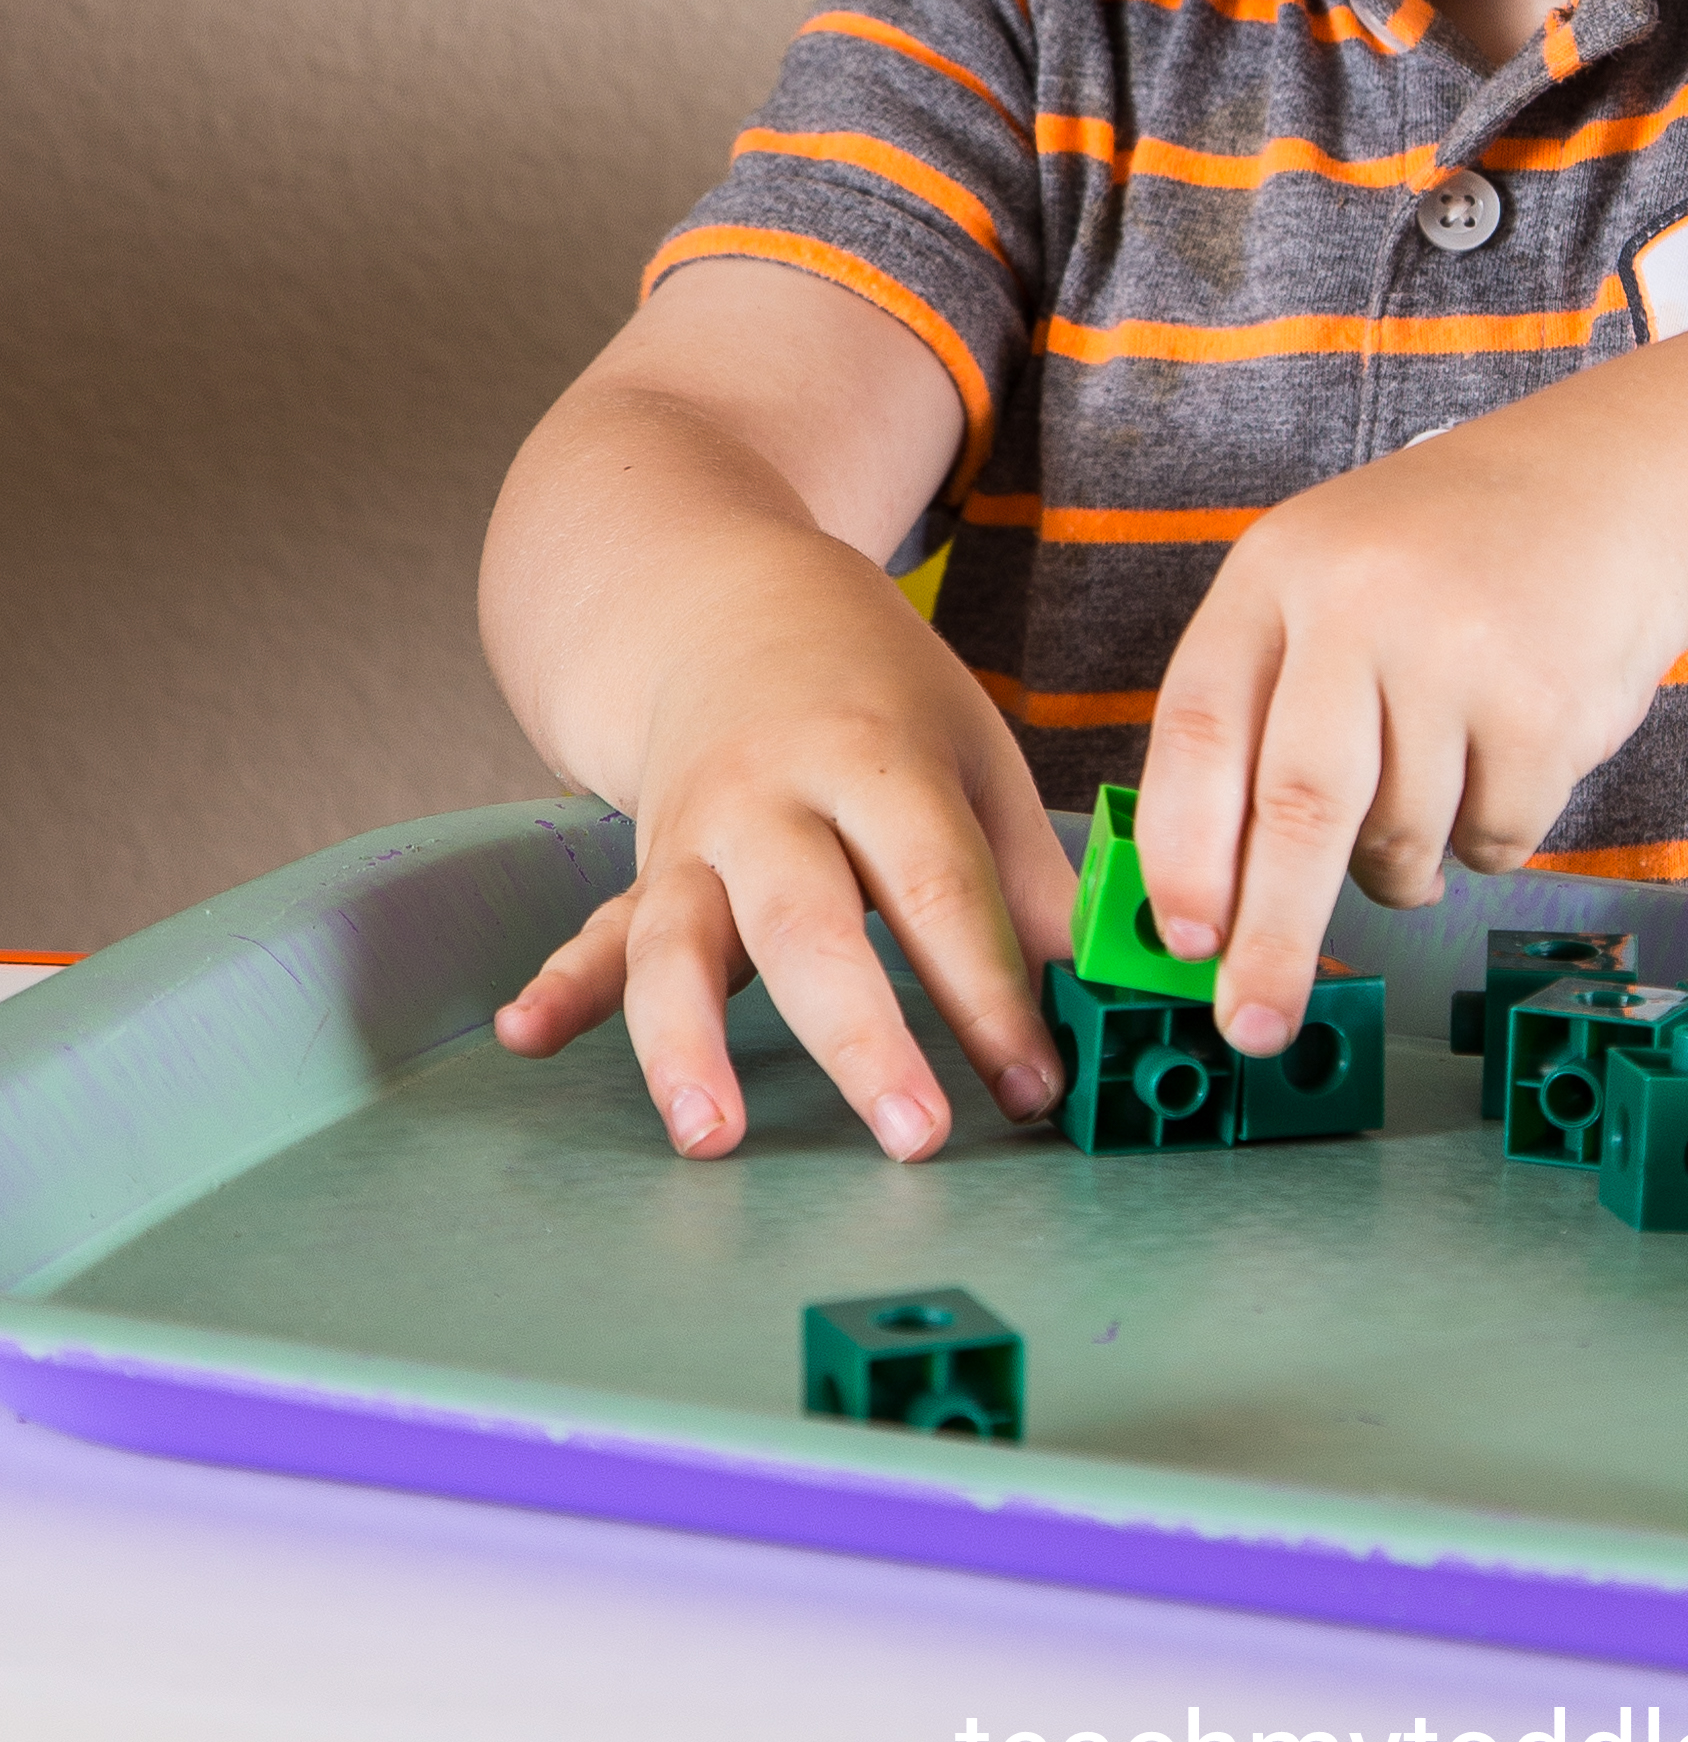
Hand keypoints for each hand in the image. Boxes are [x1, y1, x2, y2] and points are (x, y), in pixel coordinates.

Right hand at [493, 540, 1078, 1160]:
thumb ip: (1030, 882)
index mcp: (878, 758)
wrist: (732, 604)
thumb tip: (1107, 993)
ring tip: (711, 1134)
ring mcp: (694, 835)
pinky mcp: (642, 869)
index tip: (1035, 1086)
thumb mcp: (974, 755)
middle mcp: (774, 796)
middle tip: (915, 1137)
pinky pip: (596, 930)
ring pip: (681, 941)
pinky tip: (525, 1037)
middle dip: (863, 1039)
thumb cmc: (880, 697)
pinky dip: (560, 987)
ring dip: (688, 1042)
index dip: (990, 994)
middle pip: (812, 925)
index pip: (940, 889)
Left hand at [1132, 401, 1687, 1055]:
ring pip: (1400, 839)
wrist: (1612, 488)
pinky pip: (1492, 839)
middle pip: (1301, 808)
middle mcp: (1362, 601)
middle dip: (1273, 939)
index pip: (1200, 730)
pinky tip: (1503, 754)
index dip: (1183, 852)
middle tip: (1254, 1025)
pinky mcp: (1546, 701)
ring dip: (1402, 863)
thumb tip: (1206, 901)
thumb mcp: (1323, 587)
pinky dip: (1488, 836)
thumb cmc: (1442, 563)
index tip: (1182, 943)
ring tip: (1428, 788)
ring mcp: (1460, 649)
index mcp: (1278, 571)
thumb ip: (1258, 711)